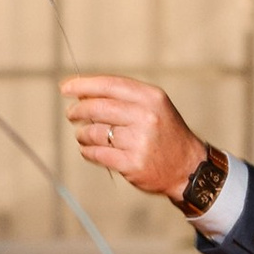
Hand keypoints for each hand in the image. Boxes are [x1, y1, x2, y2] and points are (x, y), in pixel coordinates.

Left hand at [58, 73, 205, 201]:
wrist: (188, 167)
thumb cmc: (164, 134)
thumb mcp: (154, 107)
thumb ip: (123, 98)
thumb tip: (82, 93)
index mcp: (151, 97)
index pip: (110, 85)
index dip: (84, 85)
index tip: (66, 88)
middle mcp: (146, 117)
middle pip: (98, 108)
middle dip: (78, 110)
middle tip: (71, 114)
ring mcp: (139, 141)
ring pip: (94, 132)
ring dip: (82, 134)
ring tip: (84, 135)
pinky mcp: (131, 164)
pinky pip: (97, 153)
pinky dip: (88, 151)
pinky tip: (89, 149)